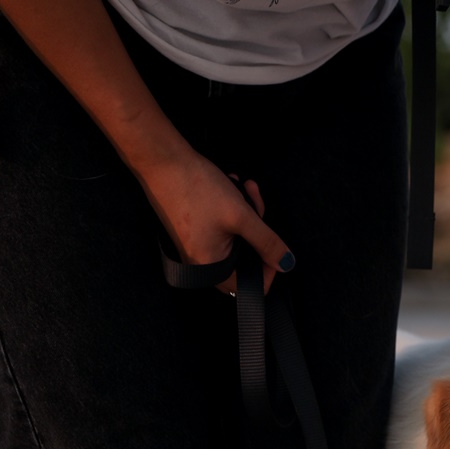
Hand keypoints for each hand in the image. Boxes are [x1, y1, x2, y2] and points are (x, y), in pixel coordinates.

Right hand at [140, 153, 292, 293]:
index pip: (250, 287)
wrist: (162, 161)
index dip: (267, 267)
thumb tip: (286, 263)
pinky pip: (220, 230)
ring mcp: (194, 247)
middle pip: (244, 260)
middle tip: (256, 203)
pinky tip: (231, 188)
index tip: (272, 241)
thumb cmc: (197, 188)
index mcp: (210, 267)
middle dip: (256, 232)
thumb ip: (267, 242)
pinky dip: (231, 212)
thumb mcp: (242, 215)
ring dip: (246, 215)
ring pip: (234, 241)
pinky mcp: (191, 232)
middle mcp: (199, 263)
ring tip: (244, 188)